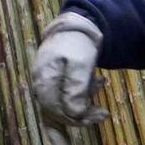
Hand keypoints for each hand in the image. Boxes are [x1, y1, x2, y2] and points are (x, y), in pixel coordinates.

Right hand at [29, 12, 105, 144]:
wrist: (74, 26)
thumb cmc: (77, 43)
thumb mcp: (81, 64)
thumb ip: (76, 88)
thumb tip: (75, 114)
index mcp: (44, 81)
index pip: (56, 110)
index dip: (76, 117)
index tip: (100, 114)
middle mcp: (40, 85)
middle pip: (57, 112)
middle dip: (81, 116)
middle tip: (104, 113)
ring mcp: (45, 84)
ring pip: (58, 110)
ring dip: (80, 113)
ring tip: (101, 110)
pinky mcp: (52, 83)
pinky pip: (59, 102)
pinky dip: (75, 105)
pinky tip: (91, 99)